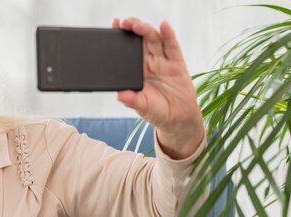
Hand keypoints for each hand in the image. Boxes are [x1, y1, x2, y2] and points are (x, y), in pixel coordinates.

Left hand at [113, 18, 203, 158]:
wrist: (177, 119)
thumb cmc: (156, 111)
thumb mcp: (141, 107)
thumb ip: (132, 100)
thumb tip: (120, 95)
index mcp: (137, 71)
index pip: (127, 51)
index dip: (121, 38)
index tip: (113, 27)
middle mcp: (149, 63)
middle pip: (141, 40)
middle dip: (132, 29)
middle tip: (124, 23)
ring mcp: (163, 62)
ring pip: (154, 40)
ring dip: (146, 30)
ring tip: (137, 25)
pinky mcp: (177, 64)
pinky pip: (172, 47)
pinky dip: (168, 35)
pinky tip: (163, 26)